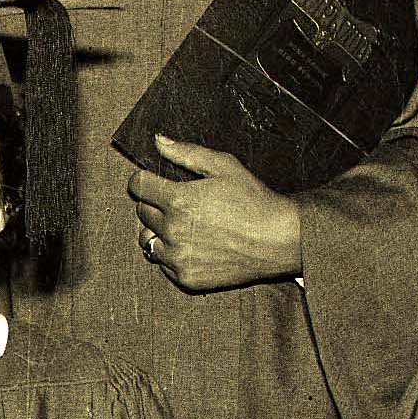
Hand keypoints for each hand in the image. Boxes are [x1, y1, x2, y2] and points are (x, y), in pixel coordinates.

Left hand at [123, 133, 306, 293]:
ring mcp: (178, 257)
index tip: (151, 181)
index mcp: (178, 200)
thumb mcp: (224, 166)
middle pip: (141, 212)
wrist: (279, 240)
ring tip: (181, 225)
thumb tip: (158, 141)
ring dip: (158, 230)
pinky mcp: (186, 277)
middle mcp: (173, 230)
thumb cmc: (254, 200)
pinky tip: (193, 244)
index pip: (137, 185)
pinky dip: (171, 253)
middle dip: (154, 203)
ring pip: (147, 240)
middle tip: (178, 202)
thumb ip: (186, 153)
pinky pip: (163, 263)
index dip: (144, 179)